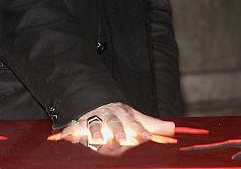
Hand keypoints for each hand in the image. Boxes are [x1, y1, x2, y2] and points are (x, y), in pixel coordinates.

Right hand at [60, 102, 174, 155]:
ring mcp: (93, 120)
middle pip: (113, 123)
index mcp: (123, 114)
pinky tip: (67, 135)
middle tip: (121, 140)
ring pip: (94, 125)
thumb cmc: (119, 115)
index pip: (133, 123)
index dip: (139, 130)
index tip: (147, 137)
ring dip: (95, 132)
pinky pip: (73, 128)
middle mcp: (108, 116)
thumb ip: (152, 125)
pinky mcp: (79, 125)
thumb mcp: (135, 117)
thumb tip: (173, 128)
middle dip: (117, 131)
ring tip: (96, 139)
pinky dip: (69, 131)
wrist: (95, 101)